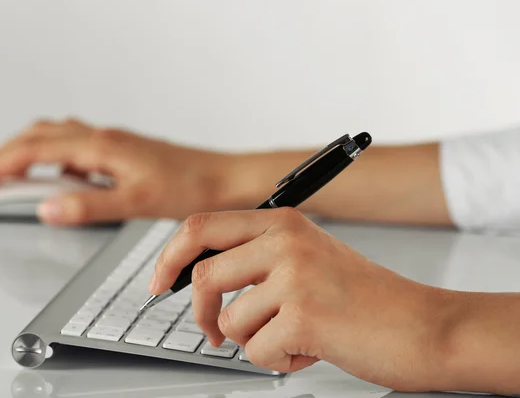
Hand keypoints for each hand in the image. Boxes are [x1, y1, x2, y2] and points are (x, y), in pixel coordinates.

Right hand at [0, 119, 234, 224]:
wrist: (223, 179)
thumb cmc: (190, 187)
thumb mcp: (136, 202)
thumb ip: (89, 205)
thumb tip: (47, 208)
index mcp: (100, 147)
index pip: (33, 149)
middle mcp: (103, 138)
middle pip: (37, 136)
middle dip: (5, 157)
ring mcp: (112, 143)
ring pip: (56, 138)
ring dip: (29, 154)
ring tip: (15, 181)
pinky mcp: (122, 152)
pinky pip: (77, 148)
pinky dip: (57, 160)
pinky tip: (64, 182)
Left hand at [149, 208, 451, 391]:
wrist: (423, 324)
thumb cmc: (364, 297)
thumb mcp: (308, 257)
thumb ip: (257, 258)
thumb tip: (198, 276)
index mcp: (283, 222)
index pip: (201, 227)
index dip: (170, 258)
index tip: (160, 283)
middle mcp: (285, 242)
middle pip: (203, 276)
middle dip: (200, 314)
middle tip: (212, 333)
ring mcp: (294, 276)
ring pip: (229, 321)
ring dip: (256, 341)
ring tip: (295, 336)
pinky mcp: (303, 315)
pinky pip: (257, 351)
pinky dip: (280, 360)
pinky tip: (313, 347)